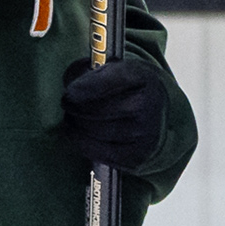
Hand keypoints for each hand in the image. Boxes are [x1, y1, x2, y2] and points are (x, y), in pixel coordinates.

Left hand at [60, 56, 168, 173]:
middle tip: (66, 104)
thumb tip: (72, 84)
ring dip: (76, 126)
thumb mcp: (117, 69)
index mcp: (144, 76)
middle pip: (99, 109)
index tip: (69, 91)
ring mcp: (145, 132)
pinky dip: (83, 143)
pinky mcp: (137, 156)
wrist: (158, 115)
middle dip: (75, 107)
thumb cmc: (129, 89)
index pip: (109, 80)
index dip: (84, 87)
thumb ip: (91, 70)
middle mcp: (149, 104)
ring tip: (71, 119)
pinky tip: (77, 135)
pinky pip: (99, 152)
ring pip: (96, 131)